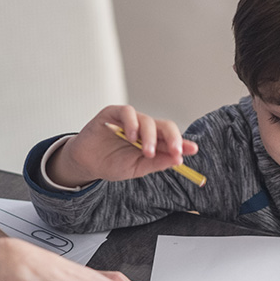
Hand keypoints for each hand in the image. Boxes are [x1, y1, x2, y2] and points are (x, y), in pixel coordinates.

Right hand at [47, 105, 198, 187]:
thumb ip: (156, 163)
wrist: (87, 163)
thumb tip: (178, 159)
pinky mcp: (113, 113)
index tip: (192, 150)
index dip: (182, 143)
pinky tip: (132, 136)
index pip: (171, 139)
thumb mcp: (137, 168)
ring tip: (147, 151)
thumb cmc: (112, 164)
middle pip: (165, 126)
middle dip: (173, 138)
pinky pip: (127, 112)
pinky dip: (132, 123)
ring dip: (150, 136)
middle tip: (175, 152)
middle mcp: (144, 128)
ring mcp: (130, 120)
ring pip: (147, 120)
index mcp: (153, 141)